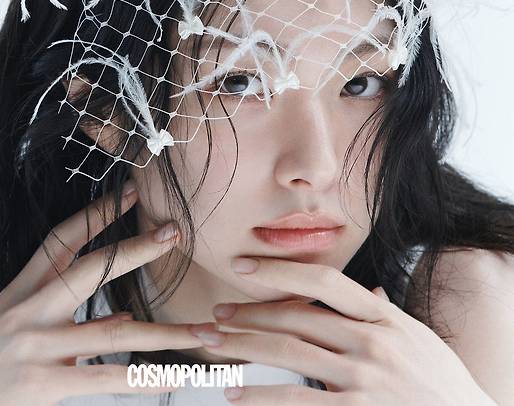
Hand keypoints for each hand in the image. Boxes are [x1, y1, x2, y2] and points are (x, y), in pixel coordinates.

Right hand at [0, 182, 206, 404]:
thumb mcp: (10, 324)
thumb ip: (58, 305)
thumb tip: (120, 301)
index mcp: (20, 290)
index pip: (61, 239)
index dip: (97, 213)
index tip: (130, 192)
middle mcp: (27, 310)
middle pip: (92, 268)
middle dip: (137, 249)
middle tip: (174, 233)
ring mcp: (35, 345)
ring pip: (115, 329)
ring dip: (168, 333)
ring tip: (206, 332)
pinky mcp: (42, 383)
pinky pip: (108, 377)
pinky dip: (147, 376)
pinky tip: (176, 374)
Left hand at [188, 256, 491, 404]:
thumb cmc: (442, 383)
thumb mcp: (418, 337)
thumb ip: (386, 314)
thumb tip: (368, 292)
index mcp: (382, 317)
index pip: (324, 280)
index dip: (280, 269)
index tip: (245, 266)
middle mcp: (371, 342)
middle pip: (296, 317)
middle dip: (250, 315)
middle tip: (217, 315)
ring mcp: (364, 379)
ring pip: (290, 354)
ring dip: (245, 347)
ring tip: (215, 346)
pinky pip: (298, 401)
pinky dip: (262, 395)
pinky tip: (237, 394)